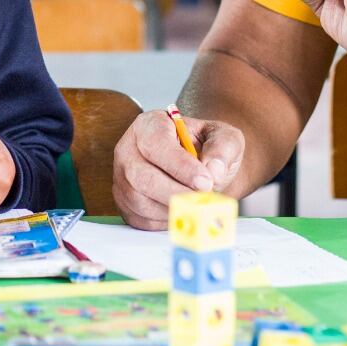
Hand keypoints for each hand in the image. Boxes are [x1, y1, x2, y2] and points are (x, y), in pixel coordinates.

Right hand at [111, 109, 244, 229]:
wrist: (202, 167)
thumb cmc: (207, 148)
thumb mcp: (224, 137)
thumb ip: (223, 148)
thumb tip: (213, 170)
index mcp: (149, 125)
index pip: (156, 145)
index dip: (180, 166)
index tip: (205, 181)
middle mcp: (129, 149)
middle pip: (141, 176)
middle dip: (176, 193)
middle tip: (202, 199)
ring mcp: (122, 177)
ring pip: (140, 201)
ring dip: (172, 208)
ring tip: (196, 202)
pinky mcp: (125, 202)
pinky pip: (141, 218)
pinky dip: (165, 220)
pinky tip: (182, 209)